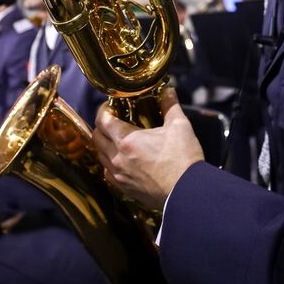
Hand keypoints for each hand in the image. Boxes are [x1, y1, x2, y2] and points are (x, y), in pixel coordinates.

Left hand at [93, 87, 203, 210]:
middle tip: (113, 120)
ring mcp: (119, 175)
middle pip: (96, 137)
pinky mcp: (124, 188)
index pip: (102, 120)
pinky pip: (107, 173)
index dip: (103, 110)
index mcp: (127, 140)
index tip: (111, 106)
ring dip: (104, 145)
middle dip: (102, 126)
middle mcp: (117, 158)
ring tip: (116, 138)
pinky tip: (121, 159)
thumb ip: (170, 106)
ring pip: (100, 156)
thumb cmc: (183, 159)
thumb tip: (168, 90)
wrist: (188, 193)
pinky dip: (109, 163)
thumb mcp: (179, 126)